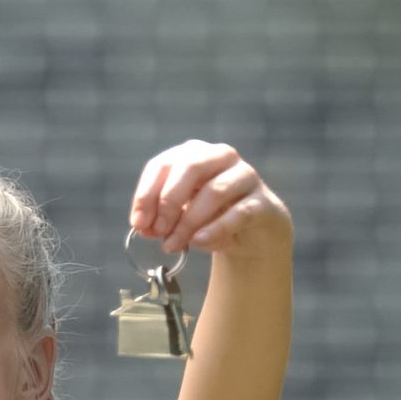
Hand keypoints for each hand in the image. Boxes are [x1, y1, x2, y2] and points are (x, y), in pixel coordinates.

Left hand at [130, 140, 290, 258]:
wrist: (251, 234)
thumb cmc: (209, 218)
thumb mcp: (179, 217)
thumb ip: (159, 220)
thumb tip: (143, 227)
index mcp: (194, 155)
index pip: (163, 164)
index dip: (146, 193)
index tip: (138, 222)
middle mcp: (221, 157)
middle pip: (190, 167)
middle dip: (168, 201)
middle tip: (158, 231)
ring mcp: (245, 176)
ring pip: (214, 191)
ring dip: (188, 222)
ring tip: (174, 244)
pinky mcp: (262, 201)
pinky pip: (238, 213)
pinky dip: (215, 229)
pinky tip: (199, 242)